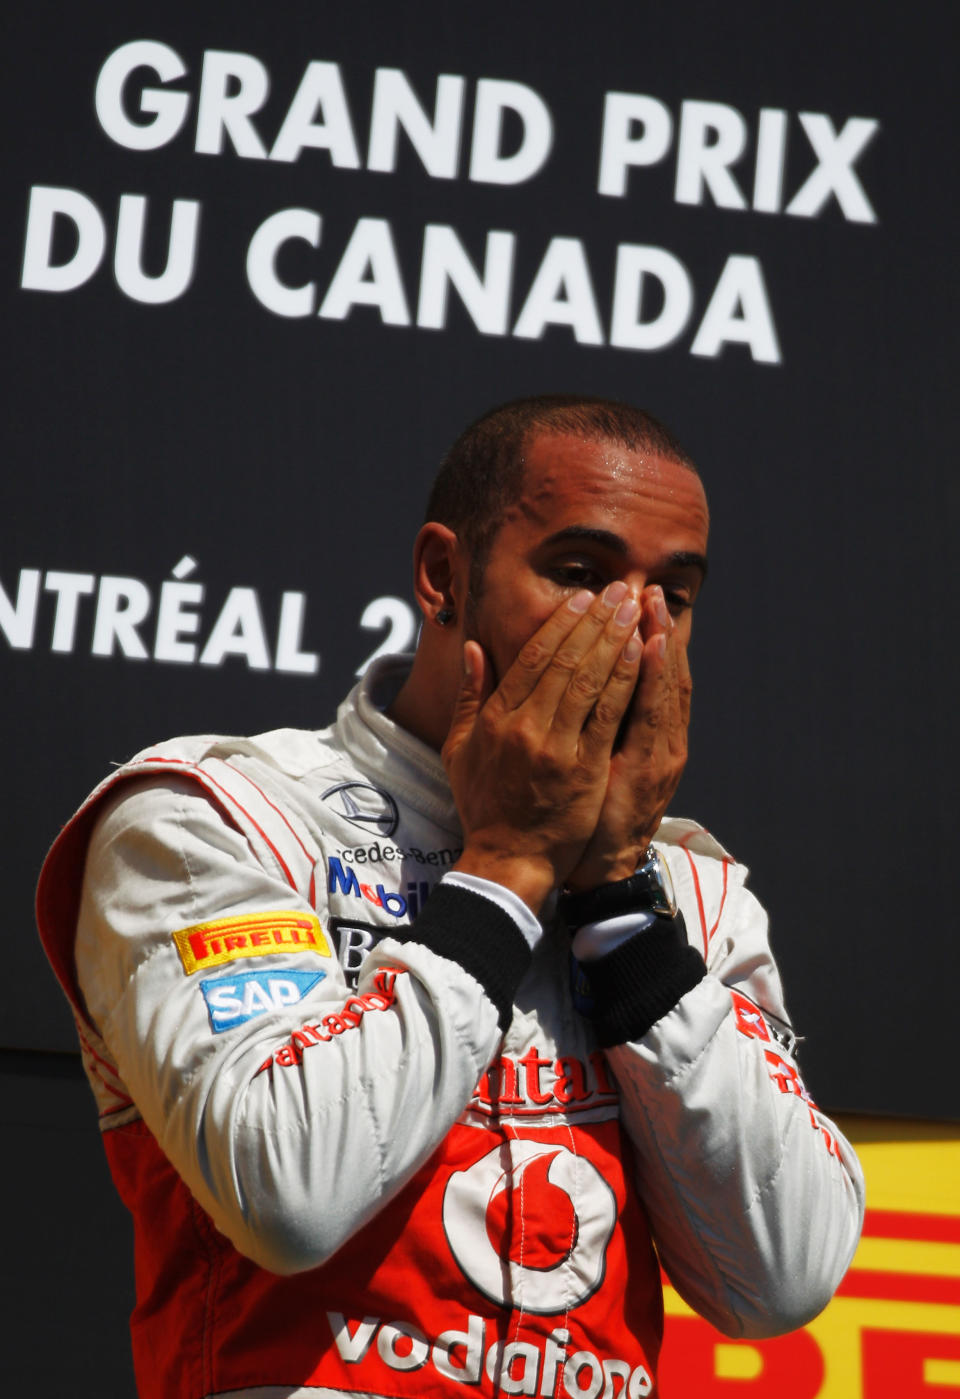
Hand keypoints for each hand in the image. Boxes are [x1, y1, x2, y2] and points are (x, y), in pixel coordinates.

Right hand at [443, 583, 642, 911]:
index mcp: (497, 719)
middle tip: (619, 590)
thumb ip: (471, 696)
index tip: (582, 597)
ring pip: (591, 680)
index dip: (561, 623)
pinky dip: (625, 680)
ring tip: (634, 609)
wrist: (507, 859)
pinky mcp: (585, 769)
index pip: (534, 657)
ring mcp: (557, 748)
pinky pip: (609, 714)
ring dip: (615, 640)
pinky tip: (640, 653)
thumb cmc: (484, 805)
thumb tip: (474, 648)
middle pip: (567, 661)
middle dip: (596, 620)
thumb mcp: (460, 749)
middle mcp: (526, 727)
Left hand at [564, 585, 690, 890]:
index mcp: (645, 735)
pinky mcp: (649, 769)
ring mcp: (658, 753)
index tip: (641, 598)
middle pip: (662, 675)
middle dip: (657, 630)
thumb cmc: (591, 813)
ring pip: (666, 688)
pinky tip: (653, 648)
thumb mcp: (597, 761)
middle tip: (653, 589)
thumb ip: (594, 719)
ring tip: (657, 605)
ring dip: (662, 643)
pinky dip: (655, 680)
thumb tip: (585, 682)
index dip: (647, 636)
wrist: (599, 867)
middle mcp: (660, 739)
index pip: (648, 675)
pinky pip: (652, 716)